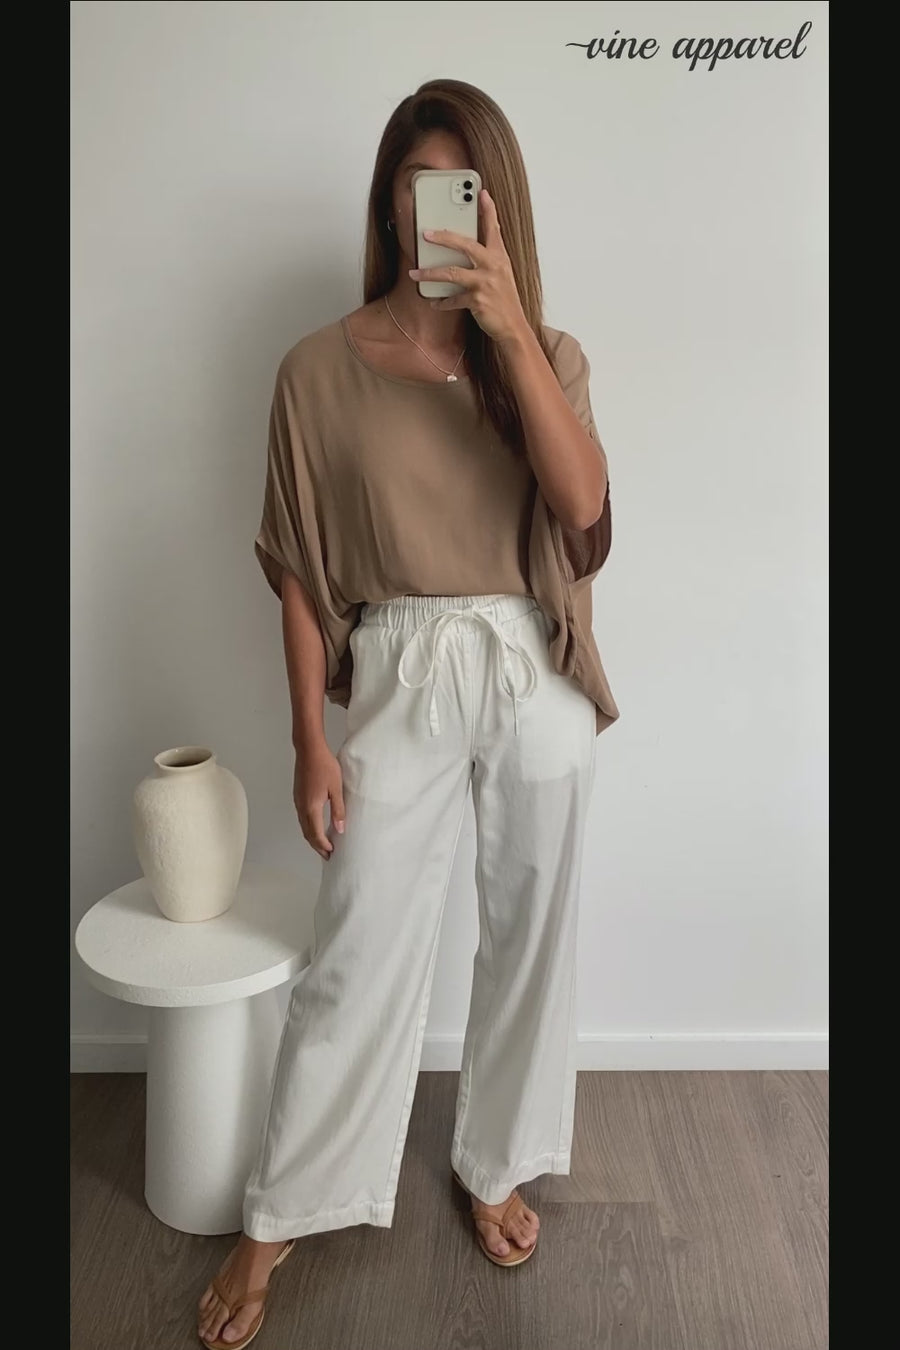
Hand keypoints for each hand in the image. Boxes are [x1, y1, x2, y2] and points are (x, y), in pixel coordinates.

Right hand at [293, 743, 344, 859]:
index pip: (316, 834)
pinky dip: (308, 827)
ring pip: (303, 826)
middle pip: (307, 833)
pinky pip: (301, 817)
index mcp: (311, 807)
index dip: (324, 845)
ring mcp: (297, 801)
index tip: (332, 853)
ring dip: (312, 837)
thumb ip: (338, 810)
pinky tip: (316, 826)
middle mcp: (301, 807)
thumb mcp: (336, 789)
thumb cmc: (325, 766)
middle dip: (317, 846)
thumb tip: (340, 830)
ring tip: (322, 844)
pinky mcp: (297, 795)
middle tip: (327, 855)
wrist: (309, 749)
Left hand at [408, 189, 528, 342]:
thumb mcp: (502, 273)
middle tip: (426, 234)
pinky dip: (441, 302)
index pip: (494, 228)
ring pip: (451, 273)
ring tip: (414, 274)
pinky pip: (453, 299)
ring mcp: (485, 283)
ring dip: (429, 274)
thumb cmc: (504, 299)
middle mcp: (493, 266)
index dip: (489, 210)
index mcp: (500, 256)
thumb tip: (479, 237)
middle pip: (465, 245)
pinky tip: (433, 302)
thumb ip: (491, 255)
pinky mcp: (477, 300)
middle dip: (444, 237)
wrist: (513, 327)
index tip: (482, 193)